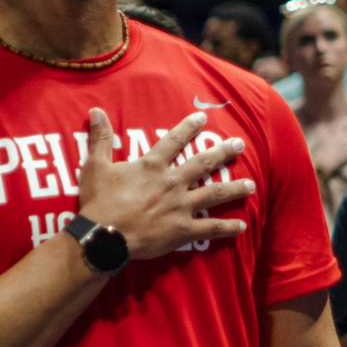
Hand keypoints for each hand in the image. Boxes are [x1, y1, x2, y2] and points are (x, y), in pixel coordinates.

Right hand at [75, 109, 254, 259]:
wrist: (104, 236)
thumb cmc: (98, 202)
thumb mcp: (94, 166)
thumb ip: (100, 138)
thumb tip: (96, 111)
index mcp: (152, 167)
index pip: (174, 141)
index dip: (188, 128)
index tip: (203, 119)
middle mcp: (172, 183)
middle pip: (204, 163)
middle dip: (223, 152)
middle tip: (239, 144)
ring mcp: (181, 206)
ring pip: (214, 194)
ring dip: (234, 188)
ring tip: (251, 186)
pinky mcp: (183, 230)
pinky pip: (210, 227)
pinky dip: (226, 227)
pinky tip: (241, 226)